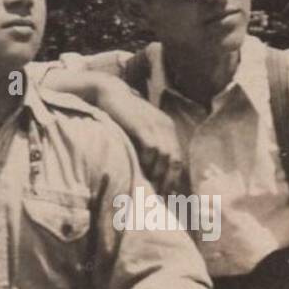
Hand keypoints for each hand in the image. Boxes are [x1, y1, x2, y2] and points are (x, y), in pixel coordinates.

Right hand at [91, 77, 186, 194]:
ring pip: (165, 155)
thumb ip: (148, 145)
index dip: (174, 178)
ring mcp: (155, 125)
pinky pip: (151, 147)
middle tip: (160, 195)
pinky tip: (141, 168)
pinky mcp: (142, 125)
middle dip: (168, 179)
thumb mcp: (140, 129)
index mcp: (168, 128)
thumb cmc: (122, 115)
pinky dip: (148, 160)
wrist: (110, 92)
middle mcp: (165, 126)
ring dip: (158, 173)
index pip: (178, 159)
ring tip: (150, 186)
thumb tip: (151, 171)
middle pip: (175, 160)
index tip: (167, 194)